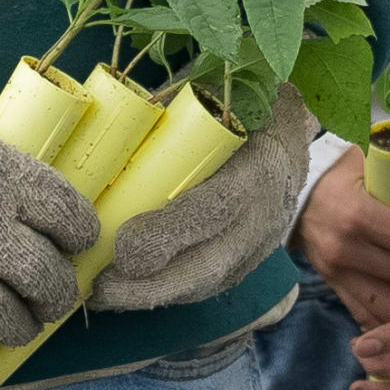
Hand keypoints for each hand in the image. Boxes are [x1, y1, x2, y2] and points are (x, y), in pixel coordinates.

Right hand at [0, 58, 97, 389]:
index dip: (78, 233)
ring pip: (10, 320)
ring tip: (16, 325)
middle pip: (46, 276)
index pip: (68, 215)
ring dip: (20, 329)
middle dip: (57, 293)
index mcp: (3, 174)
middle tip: (51, 295)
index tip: (74, 241)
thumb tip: (12, 173)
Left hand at [91, 87, 317, 312]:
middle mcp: (266, 211)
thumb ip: (175, 108)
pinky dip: (167, 292)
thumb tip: (111, 125)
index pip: (218, 205)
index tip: (122, 245)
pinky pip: (209, 285)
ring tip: (102, 296)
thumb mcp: (220, 93)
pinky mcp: (249, 260)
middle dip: (150, 285)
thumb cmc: (243, 104)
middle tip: (98, 288)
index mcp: (261, 160)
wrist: (290, 132)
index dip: (170, 232)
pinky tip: (128, 294)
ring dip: (151, 295)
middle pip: (211, 263)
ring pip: (208, 282)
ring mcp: (261, 242)